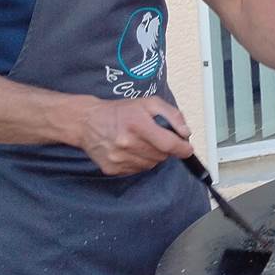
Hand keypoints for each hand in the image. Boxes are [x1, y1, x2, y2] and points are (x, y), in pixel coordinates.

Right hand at [76, 96, 193, 175]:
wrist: (87, 122)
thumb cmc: (120, 112)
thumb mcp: (149, 103)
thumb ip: (172, 116)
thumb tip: (185, 133)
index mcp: (137, 124)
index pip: (168, 144)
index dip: (183, 148)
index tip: (187, 149)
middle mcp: (126, 143)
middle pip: (162, 155)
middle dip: (165, 148)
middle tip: (156, 138)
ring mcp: (118, 158)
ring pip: (151, 164)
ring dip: (153, 155)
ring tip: (142, 142)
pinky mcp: (112, 169)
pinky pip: (137, 170)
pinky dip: (140, 162)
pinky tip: (132, 150)